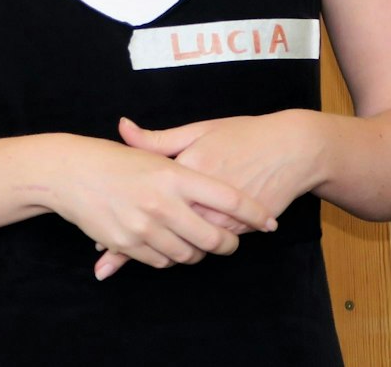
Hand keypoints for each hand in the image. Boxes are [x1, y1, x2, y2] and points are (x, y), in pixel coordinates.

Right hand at [42, 134, 276, 280]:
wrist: (68, 172)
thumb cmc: (114, 159)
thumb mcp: (152, 153)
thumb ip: (191, 168)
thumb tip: (222, 172)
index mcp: (173, 175)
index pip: (229, 200)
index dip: (255, 213)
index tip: (268, 221)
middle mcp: (161, 202)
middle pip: (214, 238)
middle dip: (229, 244)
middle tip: (232, 241)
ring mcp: (143, 226)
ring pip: (188, 255)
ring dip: (199, 253)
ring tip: (200, 244)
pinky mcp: (127, 243)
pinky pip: (161, 261)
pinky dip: (170, 257)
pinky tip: (171, 245)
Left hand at [90, 111, 323, 278]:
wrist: (292, 149)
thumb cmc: (242, 135)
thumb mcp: (198, 130)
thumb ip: (158, 139)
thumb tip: (123, 127)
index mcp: (185, 169)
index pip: (145, 197)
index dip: (120, 215)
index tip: (97, 233)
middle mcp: (201, 196)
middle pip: (161, 229)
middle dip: (132, 247)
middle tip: (105, 258)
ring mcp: (222, 216)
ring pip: (184, 245)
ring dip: (156, 255)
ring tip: (126, 263)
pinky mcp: (239, 228)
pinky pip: (207, 246)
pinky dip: (189, 253)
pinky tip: (168, 257)